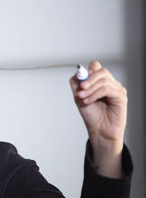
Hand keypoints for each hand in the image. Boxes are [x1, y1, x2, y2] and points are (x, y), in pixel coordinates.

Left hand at [69, 61, 126, 177]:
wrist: (99, 130)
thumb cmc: (91, 114)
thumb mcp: (79, 97)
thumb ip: (77, 84)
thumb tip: (78, 72)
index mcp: (99, 82)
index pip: (96, 66)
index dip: (87, 71)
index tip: (80, 81)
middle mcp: (109, 83)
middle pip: (101, 71)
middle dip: (89, 79)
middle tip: (80, 89)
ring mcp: (117, 89)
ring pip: (103, 80)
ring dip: (90, 89)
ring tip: (82, 98)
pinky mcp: (121, 96)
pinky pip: (107, 90)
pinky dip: (95, 95)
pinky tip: (88, 101)